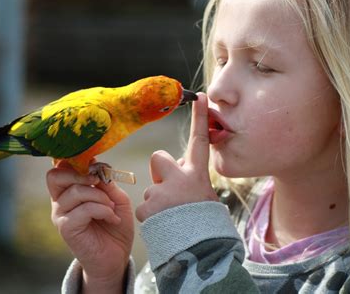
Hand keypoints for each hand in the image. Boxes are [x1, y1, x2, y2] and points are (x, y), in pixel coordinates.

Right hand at [46, 161, 133, 292]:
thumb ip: (106, 182)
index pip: (59, 167)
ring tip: (112, 208)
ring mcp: (61, 215)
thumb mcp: (116, 198)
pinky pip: (84, 209)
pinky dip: (102, 210)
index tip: (95, 165)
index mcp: (70, 190)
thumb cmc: (115, 224)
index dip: (75, 161)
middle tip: (99, 181)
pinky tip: (112, 219)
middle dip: (80, 174)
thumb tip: (98, 165)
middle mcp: (60, 201)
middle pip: (55, 175)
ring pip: (76, 191)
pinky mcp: (66, 228)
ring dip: (100, 197)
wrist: (116, 255)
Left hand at [136, 92, 217, 221]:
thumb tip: (178, 167)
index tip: (199, 97)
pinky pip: (144, 208)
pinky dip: (151, 216)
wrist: (200, 251)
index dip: (199, 118)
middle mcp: (179, 178)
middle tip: (170, 190)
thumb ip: (190, 180)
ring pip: (152, 190)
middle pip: (158, 158)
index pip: (199, 140)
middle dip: (160, 171)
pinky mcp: (148, 207)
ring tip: (171, 218)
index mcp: (197, 175)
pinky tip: (164, 225)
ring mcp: (162, 192)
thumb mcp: (204, 197)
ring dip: (158, 202)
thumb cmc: (204, 224)